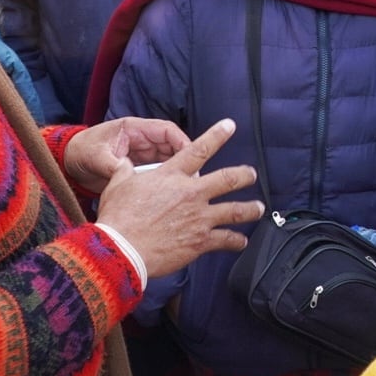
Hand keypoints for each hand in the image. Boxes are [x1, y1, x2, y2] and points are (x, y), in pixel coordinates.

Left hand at [64, 117, 193, 193]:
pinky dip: (164, 181)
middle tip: (191, 180)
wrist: (70, 163)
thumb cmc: (82, 152)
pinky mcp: (139, 167)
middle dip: (183, 161)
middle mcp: (142, 140)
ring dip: (174, 173)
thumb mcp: (96, 157)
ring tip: (182, 190)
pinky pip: (158, 172)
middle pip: (172, 147)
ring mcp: (142, 154)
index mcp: (134, 129)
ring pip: (168, 161)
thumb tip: (125, 173)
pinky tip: (168, 195)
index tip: (192, 157)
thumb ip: (112, 164)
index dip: (182, 142)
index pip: (167, 131)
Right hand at [96, 119, 263, 277]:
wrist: (122, 249)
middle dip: (244, 175)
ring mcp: (199, 218)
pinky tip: (241, 241)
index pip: (199, 150)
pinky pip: (226, 240)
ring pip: (235, 210)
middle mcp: (191, 193)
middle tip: (252, 174)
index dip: (217, 135)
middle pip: (227, 179)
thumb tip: (124, 163)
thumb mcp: (117, 185)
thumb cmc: (118, 217)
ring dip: (250, 208)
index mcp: (171, 176)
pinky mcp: (201, 241)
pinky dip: (236, 240)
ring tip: (259, 208)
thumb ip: (125, 171)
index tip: (230, 126)